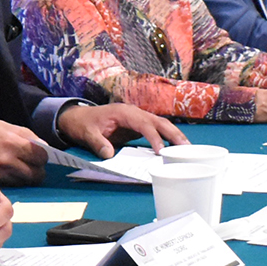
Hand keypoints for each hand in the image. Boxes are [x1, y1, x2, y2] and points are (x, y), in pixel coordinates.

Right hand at [0, 117, 46, 182]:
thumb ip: (24, 135)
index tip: (40, 155)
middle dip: (38, 170)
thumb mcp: (2, 124)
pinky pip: (11, 184)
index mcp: (11, 141)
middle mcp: (6, 160)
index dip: (44, 156)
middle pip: (36, 174)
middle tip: (33, 165)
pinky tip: (8, 173)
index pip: (41, 156)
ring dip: (27, 177)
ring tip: (20, 169)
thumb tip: (43, 146)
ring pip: (25, 182)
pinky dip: (14, 181)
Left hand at [56, 101, 186, 155]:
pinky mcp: (138, 125)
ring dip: (174, 135)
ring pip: (161, 124)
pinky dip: (167, 137)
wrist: (79, 118)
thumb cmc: (84, 124)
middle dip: (173, 134)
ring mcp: (138, 118)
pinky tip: (176, 148)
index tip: (161, 151)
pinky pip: (156, 130)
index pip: (143, 124)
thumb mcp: (86, 134)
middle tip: (187, 148)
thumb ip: (97, 143)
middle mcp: (134, 112)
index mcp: (123, 112)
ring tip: (188, 149)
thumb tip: (108, 153)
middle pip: (158, 121)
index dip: (154, 137)